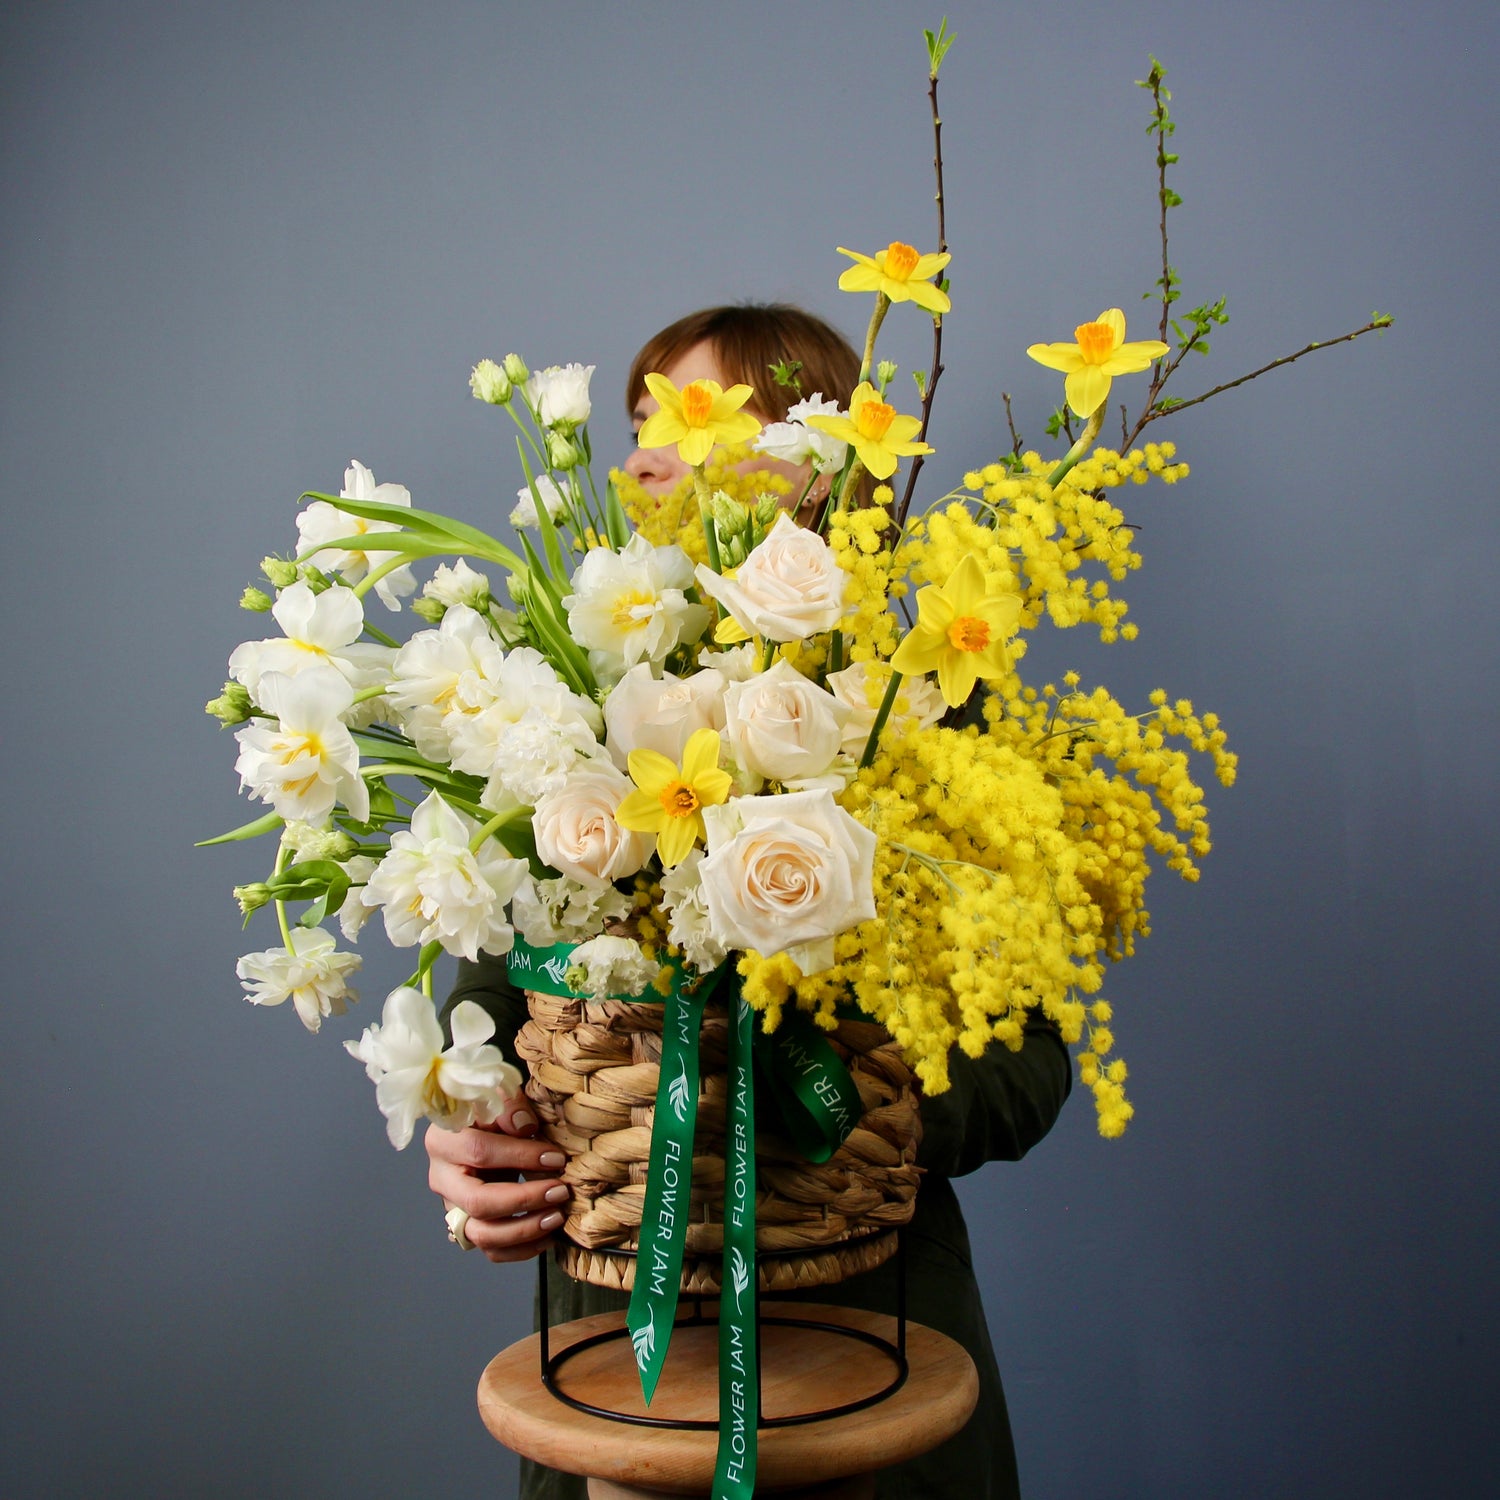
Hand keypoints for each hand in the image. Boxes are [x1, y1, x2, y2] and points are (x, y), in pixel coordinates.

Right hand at [426, 1094, 569, 1263]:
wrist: (480, 1127)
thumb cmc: (491, 1110)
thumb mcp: (498, 1095)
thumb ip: (510, 1106)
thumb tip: (525, 1126)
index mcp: (443, 1140)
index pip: (479, 1152)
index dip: (520, 1156)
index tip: (556, 1158)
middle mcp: (441, 1179)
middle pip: (477, 1202)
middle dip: (524, 1200)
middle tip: (560, 1192)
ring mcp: (452, 1207)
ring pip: (481, 1234)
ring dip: (523, 1230)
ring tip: (557, 1217)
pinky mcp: (468, 1226)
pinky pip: (491, 1250)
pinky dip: (521, 1250)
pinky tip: (548, 1236)